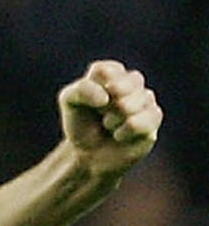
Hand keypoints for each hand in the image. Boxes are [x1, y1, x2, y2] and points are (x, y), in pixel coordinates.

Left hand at [58, 60, 160, 177]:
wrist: (89, 154)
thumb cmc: (81, 125)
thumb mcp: (70, 102)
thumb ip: (82, 90)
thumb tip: (106, 97)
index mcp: (112, 74)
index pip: (104, 71)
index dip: (94, 90)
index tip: (88, 103)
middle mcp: (132, 83)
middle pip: (126, 83)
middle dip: (107, 104)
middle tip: (100, 114)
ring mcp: (145, 99)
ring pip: (135, 102)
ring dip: (114, 119)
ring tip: (108, 125)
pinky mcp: (153, 118)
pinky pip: (145, 119)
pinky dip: (125, 130)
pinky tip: (118, 135)